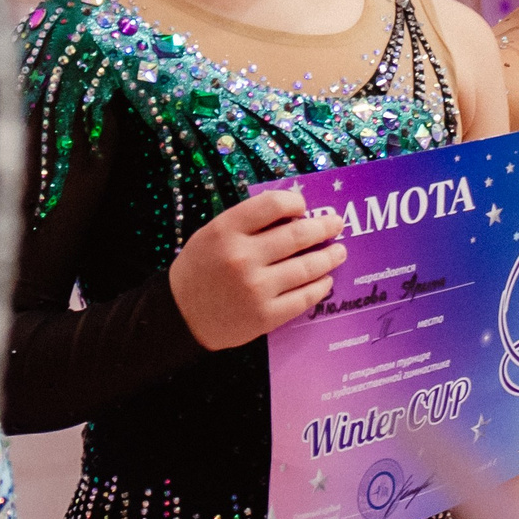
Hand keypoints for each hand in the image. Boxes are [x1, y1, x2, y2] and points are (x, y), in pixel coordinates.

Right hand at [167, 190, 344, 351]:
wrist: (180, 316)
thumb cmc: (200, 269)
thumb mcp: (213, 234)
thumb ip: (247, 223)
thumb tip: (294, 214)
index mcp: (226, 230)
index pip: (274, 204)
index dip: (295, 202)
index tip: (303, 207)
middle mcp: (242, 257)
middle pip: (297, 235)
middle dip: (324, 227)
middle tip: (337, 224)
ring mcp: (256, 288)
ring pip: (306, 267)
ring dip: (329, 257)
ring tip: (339, 252)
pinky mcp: (265, 316)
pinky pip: (303, 298)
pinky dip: (320, 287)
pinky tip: (325, 280)